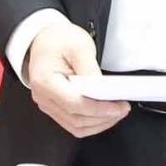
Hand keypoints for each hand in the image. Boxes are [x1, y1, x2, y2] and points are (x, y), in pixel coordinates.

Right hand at [27, 21, 129, 137]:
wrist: (44, 38)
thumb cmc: (58, 40)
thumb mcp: (79, 46)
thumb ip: (90, 69)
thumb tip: (102, 88)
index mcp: (45, 81)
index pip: (74, 103)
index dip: (99, 109)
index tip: (118, 106)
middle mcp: (43, 97)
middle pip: (75, 119)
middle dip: (103, 117)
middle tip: (122, 109)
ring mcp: (48, 104)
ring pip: (75, 126)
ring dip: (99, 123)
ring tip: (117, 112)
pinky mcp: (55, 107)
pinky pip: (73, 123)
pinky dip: (91, 123)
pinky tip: (105, 115)